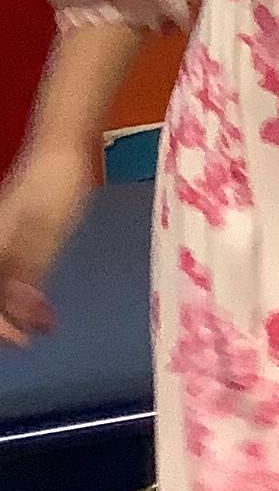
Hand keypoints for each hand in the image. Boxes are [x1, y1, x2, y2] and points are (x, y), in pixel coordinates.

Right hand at [0, 143, 95, 345]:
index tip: (21, 342)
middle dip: (7, 321)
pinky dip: (25, 294)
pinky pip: (11, 275)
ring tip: (44, 326)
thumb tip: (20, 310)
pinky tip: (46, 307)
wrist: (61, 148)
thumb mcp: (47, 230)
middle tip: (31, 338)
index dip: (1, 325)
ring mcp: (0, 242)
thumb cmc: (54, 184)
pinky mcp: (12, 239)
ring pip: (1, 288)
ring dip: (18, 311)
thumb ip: (30, 269)